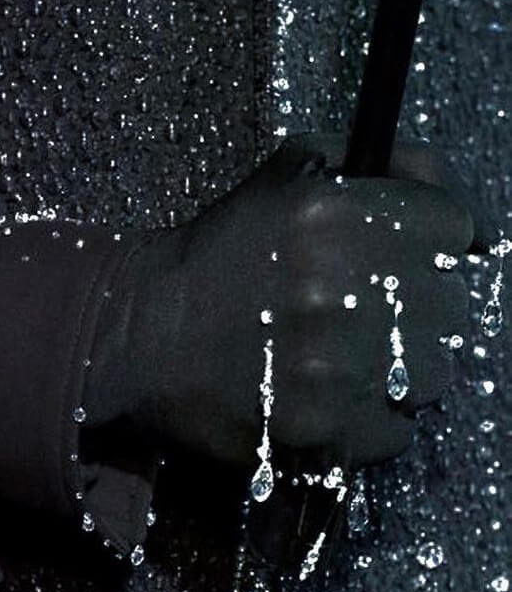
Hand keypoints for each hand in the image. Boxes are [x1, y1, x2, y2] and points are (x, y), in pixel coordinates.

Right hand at [86, 131, 496, 470]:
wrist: (138, 334)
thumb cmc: (217, 254)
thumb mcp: (286, 175)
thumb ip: (375, 162)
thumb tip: (448, 189)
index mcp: (335, 214)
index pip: (454, 226)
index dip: (434, 241)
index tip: (410, 256)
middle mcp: (343, 287)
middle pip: (450, 304)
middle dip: (416, 306)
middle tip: (365, 311)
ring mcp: (336, 365)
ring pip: (432, 371)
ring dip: (400, 366)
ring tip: (348, 356)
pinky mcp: (325, 427)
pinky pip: (397, 429)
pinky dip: (373, 418)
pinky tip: (331, 395)